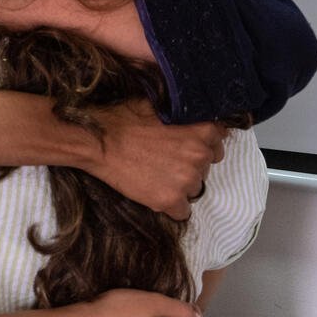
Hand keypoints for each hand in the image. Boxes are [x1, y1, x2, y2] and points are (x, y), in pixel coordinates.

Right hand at [87, 100, 226, 219]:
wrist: (97, 143)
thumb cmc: (122, 119)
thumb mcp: (156, 105)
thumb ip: (182, 112)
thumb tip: (191, 114)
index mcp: (201, 131)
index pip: (218, 140)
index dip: (202, 142)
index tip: (186, 145)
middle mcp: (200, 157)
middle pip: (206, 167)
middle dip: (190, 164)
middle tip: (165, 159)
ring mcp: (186, 181)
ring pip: (194, 188)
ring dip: (180, 185)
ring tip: (155, 175)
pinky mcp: (170, 201)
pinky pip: (182, 211)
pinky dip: (170, 205)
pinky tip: (153, 192)